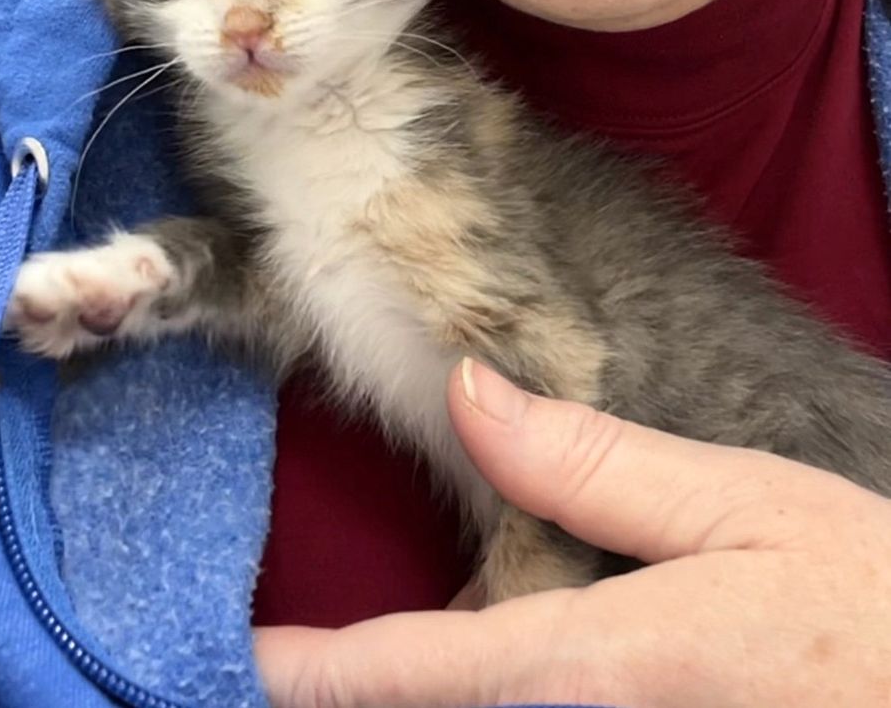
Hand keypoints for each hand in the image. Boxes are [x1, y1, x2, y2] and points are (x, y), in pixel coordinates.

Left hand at [254, 359, 890, 706]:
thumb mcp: (742, 509)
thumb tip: (469, 393)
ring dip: (418, 699)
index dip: (315, 672)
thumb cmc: (866, 608)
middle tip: (292, 661)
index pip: (415, 671)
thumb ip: (592, 465)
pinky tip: (481, 660)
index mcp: (596, 665)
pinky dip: (489, 700)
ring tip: (361, 668)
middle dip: (357, 695)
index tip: (242, 659)